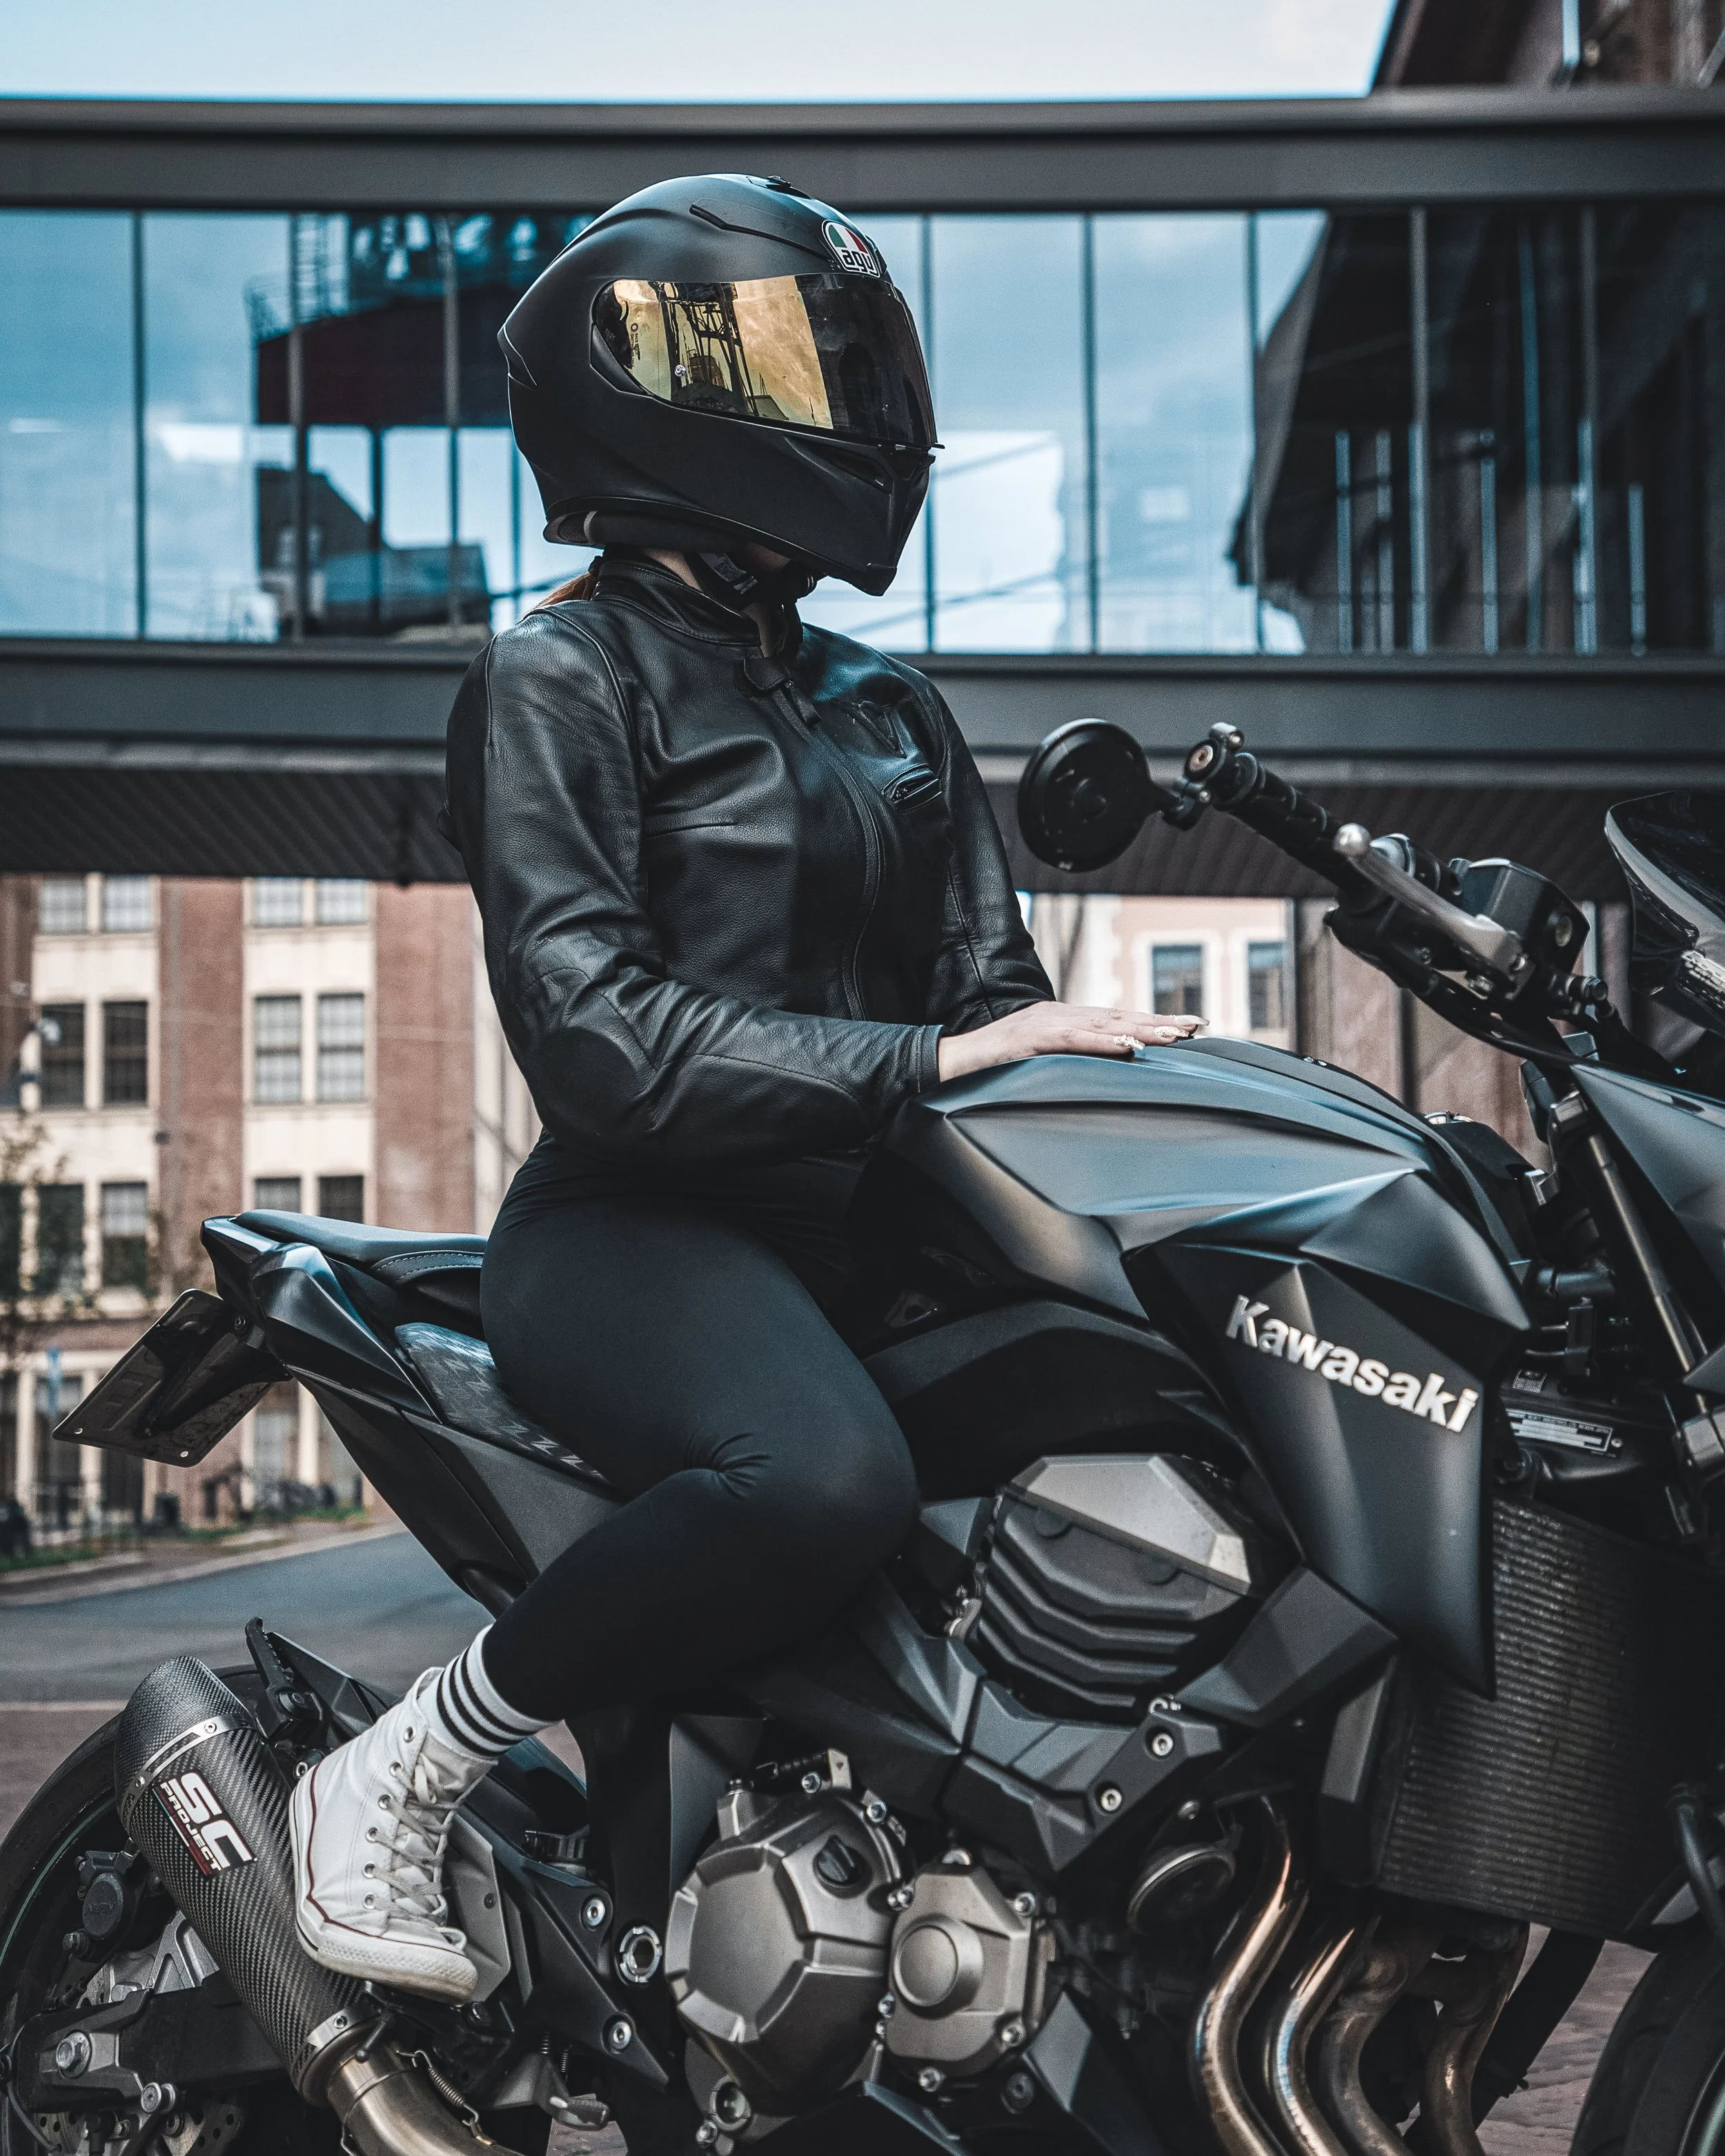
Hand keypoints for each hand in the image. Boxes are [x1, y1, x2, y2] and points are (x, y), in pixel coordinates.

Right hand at [936, 1002, 1205, 1081]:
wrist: (949, 1061)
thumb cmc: (991, 1066)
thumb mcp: (1038, 1062)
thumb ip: (1068, 1061)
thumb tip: (1103, 1070)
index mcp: (1064, 1021)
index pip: (1117, 1019)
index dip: (1152, 1021)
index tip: (1187, 1027)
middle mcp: (1061, 1016)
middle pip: (1119, 1017)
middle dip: (1160, 1021)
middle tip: (1198, 1026)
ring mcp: (1047, 1024)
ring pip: (1104, 1025)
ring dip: (1142, 1029)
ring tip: (1175, 1035)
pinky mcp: (1032, 1038)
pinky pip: (1075, 1040)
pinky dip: (1103, 1042)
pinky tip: (1129, 1045)